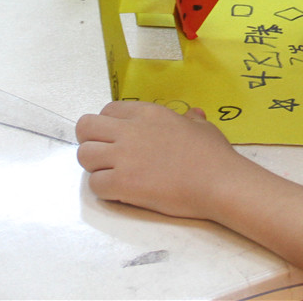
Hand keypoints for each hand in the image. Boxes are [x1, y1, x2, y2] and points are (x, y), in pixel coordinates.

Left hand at [76, 101, 242, 218]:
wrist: (218, 182)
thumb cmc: (213, 155)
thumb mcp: (202, 128)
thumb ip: (190, 120)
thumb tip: (194, 115)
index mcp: (147, 113)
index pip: (107, 111)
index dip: (108, 126)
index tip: (119, 139)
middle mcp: (130, 130)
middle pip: (85, 127)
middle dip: (90, 141)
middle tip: (106, 157)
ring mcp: (124, 157)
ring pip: (84, 155)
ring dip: (94, 167)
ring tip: (113, 176)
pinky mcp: (123, 183)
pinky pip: (95, 185)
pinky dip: (104, 190)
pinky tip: (121, 192)